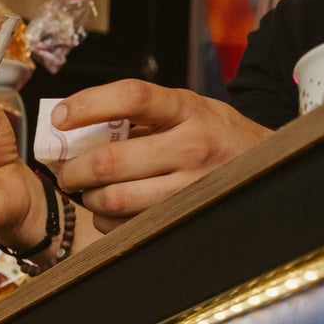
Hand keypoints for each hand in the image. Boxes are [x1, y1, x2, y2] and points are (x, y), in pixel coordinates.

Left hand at [54, 80, 270, 230]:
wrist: (263, 166)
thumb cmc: (213, 134)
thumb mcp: (186, 110)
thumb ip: (142, 115)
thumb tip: (77, 125)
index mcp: (186, 109)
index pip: (132, 98)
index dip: (89, 105)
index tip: (60, 117)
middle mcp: (190, 147)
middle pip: (111, 162)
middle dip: (74, 170)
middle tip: (64, 171)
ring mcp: (187, 187)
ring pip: (115, 200)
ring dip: (89, 198)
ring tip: (86, 191)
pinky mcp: (182, 217)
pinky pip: (127, 225)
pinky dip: (106, 220)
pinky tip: (109, 209)